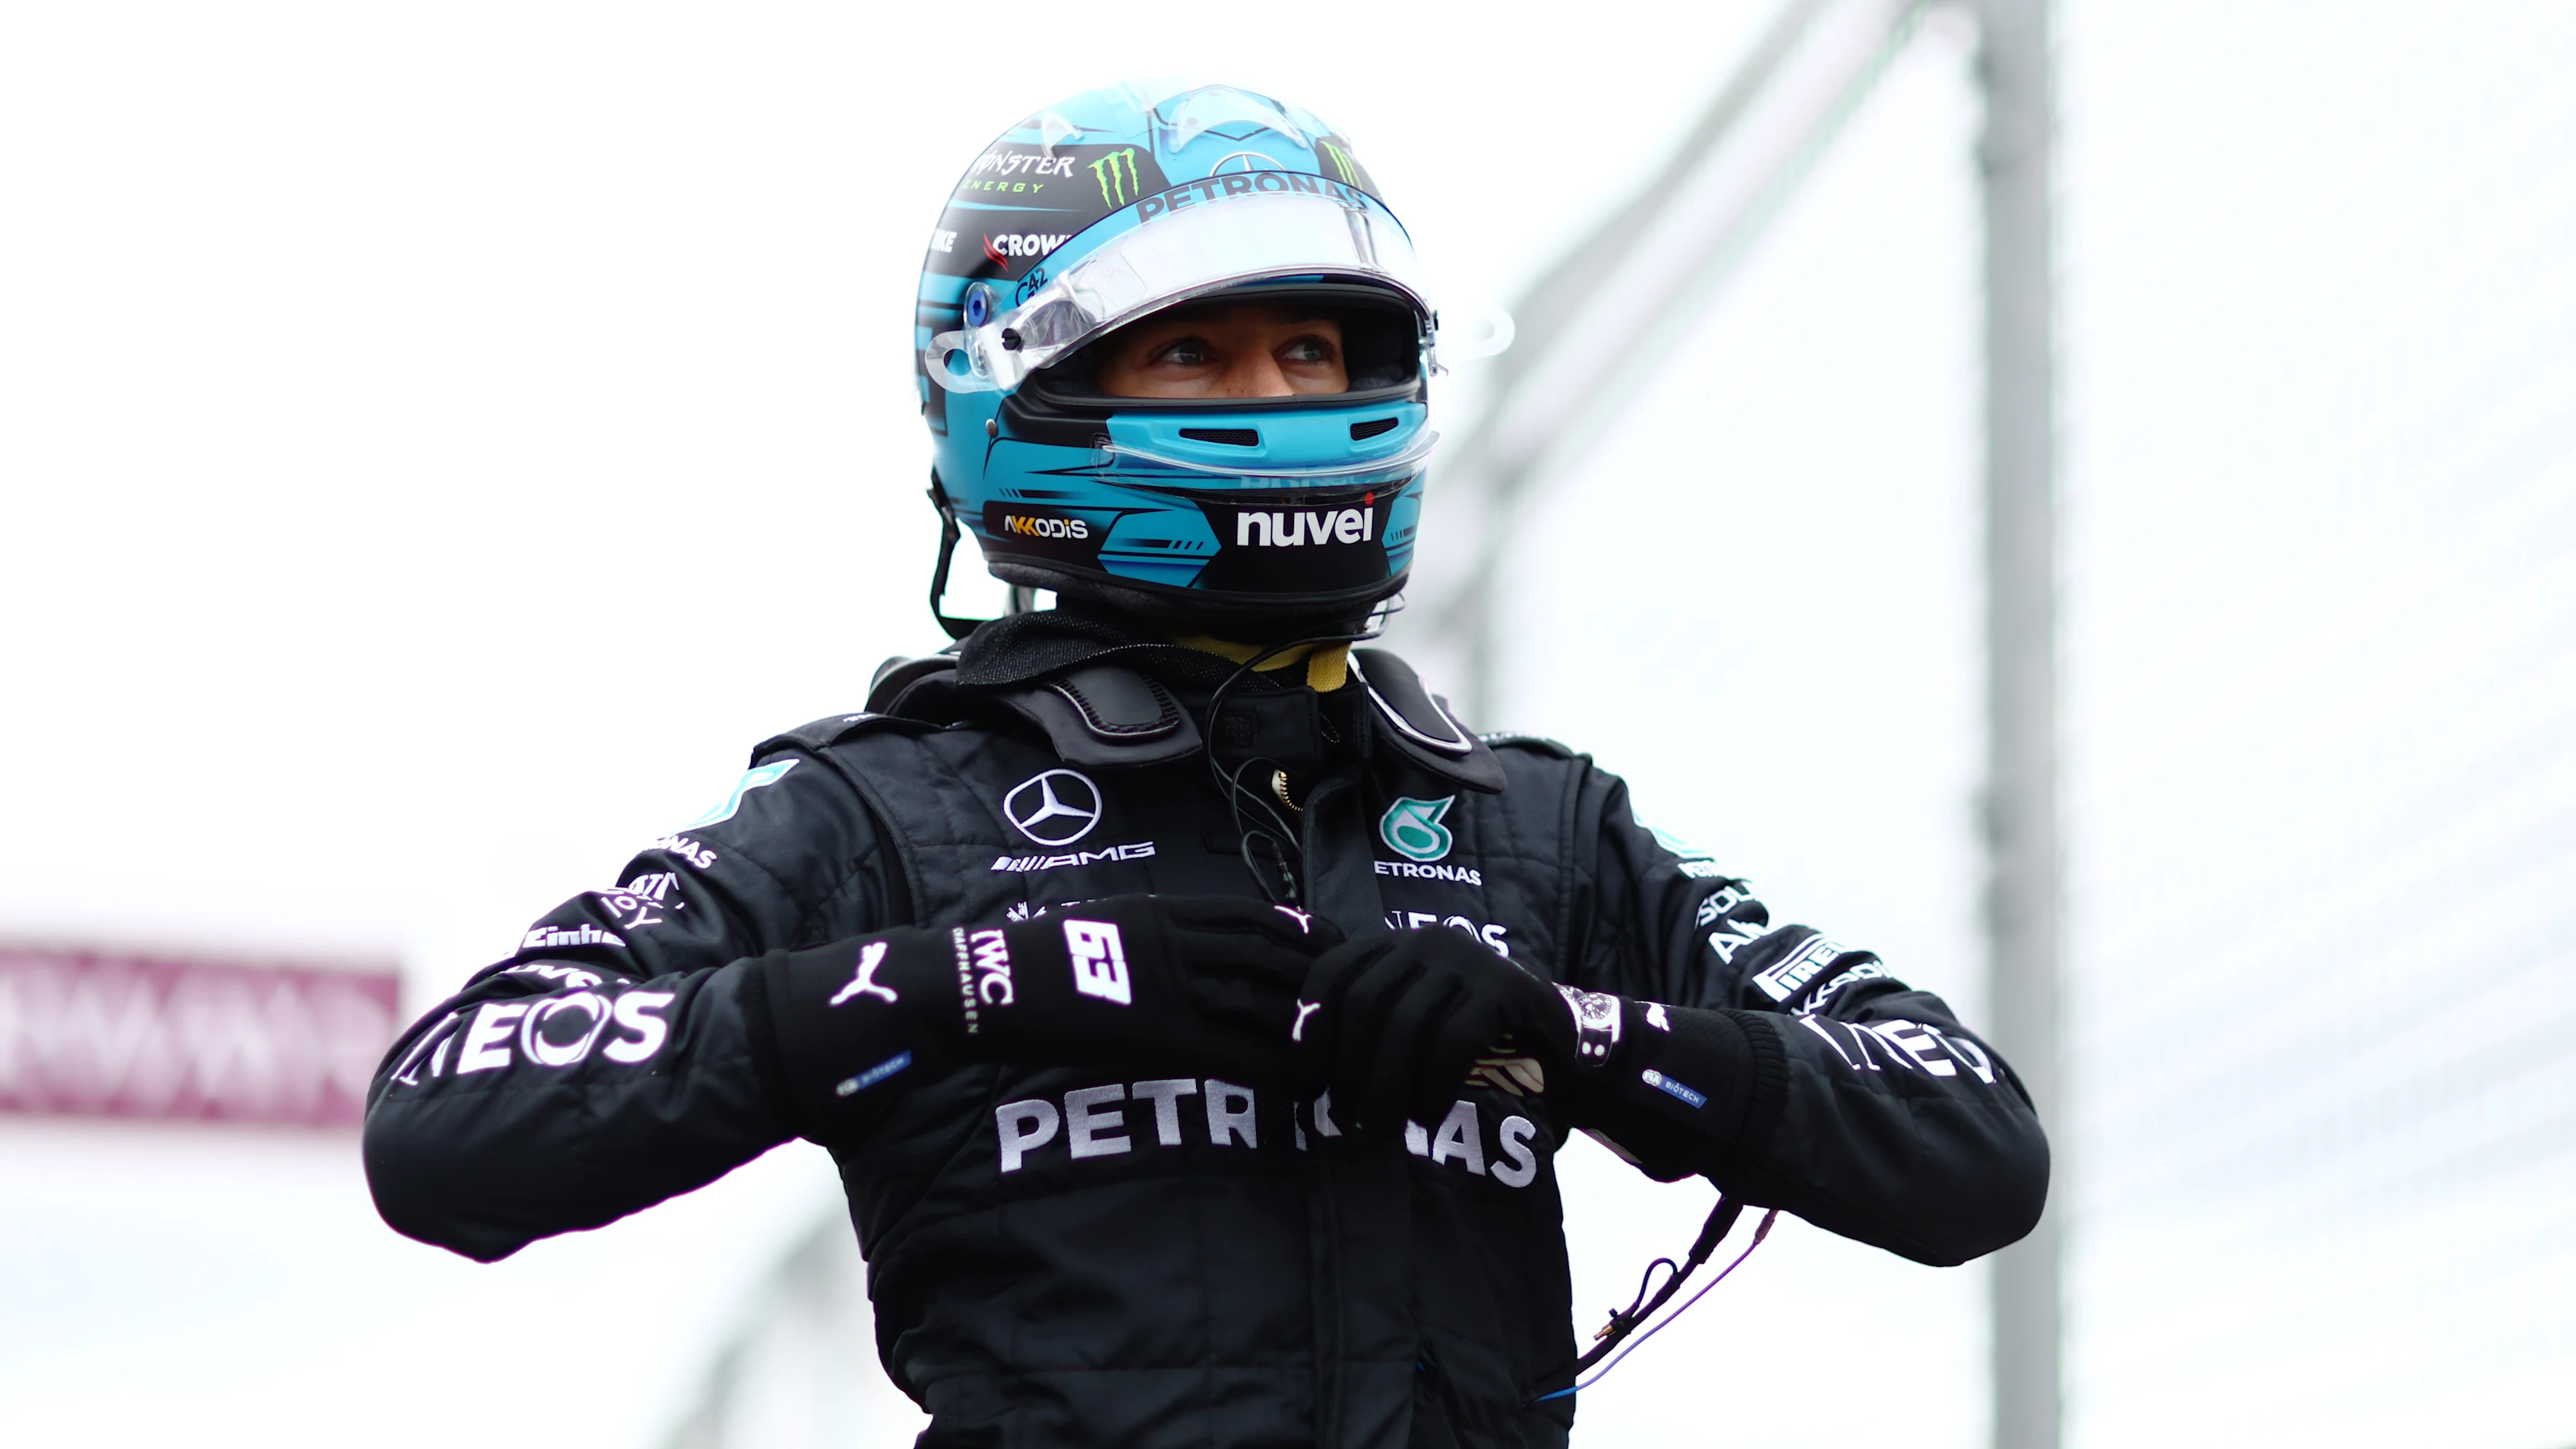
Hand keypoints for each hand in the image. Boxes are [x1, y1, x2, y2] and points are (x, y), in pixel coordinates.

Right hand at [763, 895, 1341, 1111]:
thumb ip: (1144, 936)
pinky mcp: (1158, 1033)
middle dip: (1327, 981)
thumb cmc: (1030, 966)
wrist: (984, 988)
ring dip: (1311, 1029)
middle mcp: (1177, 939)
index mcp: (1164, 911)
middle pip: (1279, 953)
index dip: (1308, 936)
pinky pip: (1236, 1051)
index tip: (1338, 953)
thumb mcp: (1098, 929)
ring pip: (1267, 1001)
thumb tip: (1177, 947)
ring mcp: (1171, 984)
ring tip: (1344, 1053)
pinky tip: (1302, 1088)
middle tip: (1364, 1007)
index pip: (1259, 915)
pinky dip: (1276, 1069)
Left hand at [1292, 928, 1576, 1134]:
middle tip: (1351, 1117)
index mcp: (1396, 945)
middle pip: (1364, 1003)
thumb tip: (1310, 1079)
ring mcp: (1468, 961)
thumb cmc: (1476, 1044)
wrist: (1563, 1045)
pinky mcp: (1504, 989)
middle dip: (1350, 1067)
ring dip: (1390, 1087)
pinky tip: (1432, 1113)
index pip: (1332, 973)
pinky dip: (1435, 1085)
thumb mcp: (1416, 1026)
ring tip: (1388, 1127)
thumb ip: (1371, 1033)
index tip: (1305, 1082)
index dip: (1310, 1027)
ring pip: (1406, 1026)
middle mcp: (1427, 941)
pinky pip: (1453, 1041)